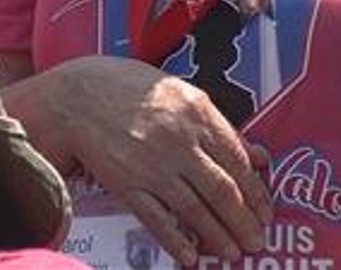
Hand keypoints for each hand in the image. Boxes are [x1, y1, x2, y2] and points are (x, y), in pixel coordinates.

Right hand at [6, 55, 271, 265]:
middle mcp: (179, 141)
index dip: (256, 192)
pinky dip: (176, 241)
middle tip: (257, 242)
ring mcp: (152, 165)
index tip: (265, 212)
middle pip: (222, 190)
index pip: (238, 161)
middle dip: (244, 222)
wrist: (75, 97)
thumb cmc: (129, 88)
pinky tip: (191, 258)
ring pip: (195, 209)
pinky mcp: (126, 184)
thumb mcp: (179, 92)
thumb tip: (260, 156)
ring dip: (218, 236)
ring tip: (233, 254)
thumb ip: (220, 125)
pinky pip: (157, 218)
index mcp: (197, 113)